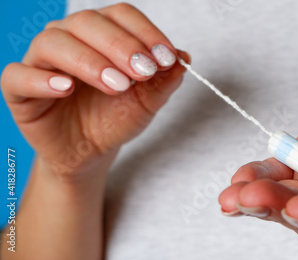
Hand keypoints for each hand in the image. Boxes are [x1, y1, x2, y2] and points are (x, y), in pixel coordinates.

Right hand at [1, 3, 188, 178]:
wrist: (91, 151)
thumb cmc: (116, 118)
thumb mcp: (147, 101)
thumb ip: (164, 80)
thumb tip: (184, 57)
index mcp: (101, 33)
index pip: (121, 15)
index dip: (145, 33)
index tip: (167, 58)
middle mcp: (69, 38)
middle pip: (88, 22)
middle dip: (120, 46)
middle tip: (142, 72)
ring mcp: (41, 61)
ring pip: (54, 42)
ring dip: (89, 61)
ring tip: (116, 86)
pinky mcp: (19, 88)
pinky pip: (18, 75)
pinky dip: (42, 79)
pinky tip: (66, 89)